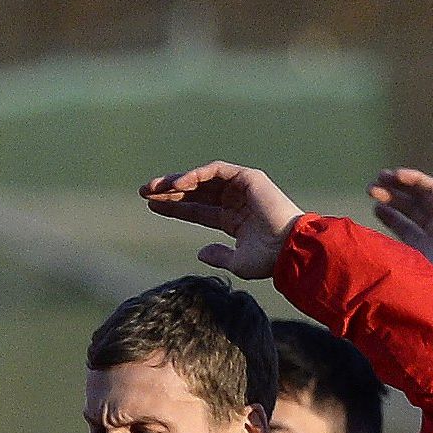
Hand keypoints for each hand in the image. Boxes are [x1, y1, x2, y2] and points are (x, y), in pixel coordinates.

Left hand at [139, 162, 303, 278]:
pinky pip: (216, 170)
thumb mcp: (236, 262)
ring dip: (176, 181)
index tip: (151, 205)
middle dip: (169, 191)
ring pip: (203, 179)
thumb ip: (219, 256)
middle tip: (143, 192)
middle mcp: (237, 202)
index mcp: (234, 220)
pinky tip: (175, 185)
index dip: (175, 207)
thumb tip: (201, 252)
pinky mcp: (249, 178)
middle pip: (196, 193)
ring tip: (152, 188)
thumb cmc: (268, 260)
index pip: (198, 210)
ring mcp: (243, 188)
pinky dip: (195, 175)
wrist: (289, 250)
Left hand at [371, 167, 432, 278]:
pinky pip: (432, 188)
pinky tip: (397, 175)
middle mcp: (431, 231)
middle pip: (410, 208)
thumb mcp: (391, 261)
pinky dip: (415, 178)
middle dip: (390, 195)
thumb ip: (374, 251)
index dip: (387, 215)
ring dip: (399, 183)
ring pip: (418, 195)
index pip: (403, 225)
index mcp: (419, 247)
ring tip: (379, 178)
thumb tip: (345, 245)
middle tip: (370, 188)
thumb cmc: (418, 272)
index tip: (372, 207)